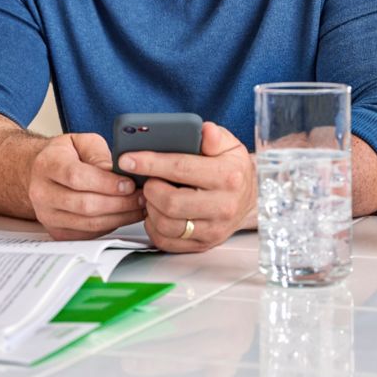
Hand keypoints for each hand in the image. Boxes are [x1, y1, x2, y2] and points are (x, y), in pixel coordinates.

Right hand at [28, 133, 143, 239]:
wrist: (41, 174)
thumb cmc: (64, 156)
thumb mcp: (81, 142)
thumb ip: (98, 154)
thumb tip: (116, 172)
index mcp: (47, 165)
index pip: (77, 177)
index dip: (106, 183)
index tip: (129, 184)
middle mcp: (42, 192)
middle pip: (84, 204)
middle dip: (119, 202)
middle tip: (141, 197)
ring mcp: (48, 216)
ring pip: (89, 223)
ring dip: (119, 217)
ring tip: (138, 207)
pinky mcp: (58, 232)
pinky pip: (89, 234)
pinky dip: (111, 226)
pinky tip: (124, 215)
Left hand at [119, 122, 254, 251]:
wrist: (248, 198)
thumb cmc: (232, 170)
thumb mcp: (229, 145)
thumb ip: (214, 136)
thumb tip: (205, 131)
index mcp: (227, 176)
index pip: (181, 168)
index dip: (150, 163)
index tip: (128, 159)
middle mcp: (223, 206)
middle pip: (171, 202)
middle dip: (150, 189)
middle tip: (147, 180)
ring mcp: (214, 229)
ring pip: (166, 225)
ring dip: (151, 208)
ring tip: (153, 195)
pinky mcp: (203, 244)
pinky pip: (167, 241)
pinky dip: (154, 227)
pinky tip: (157, 212)